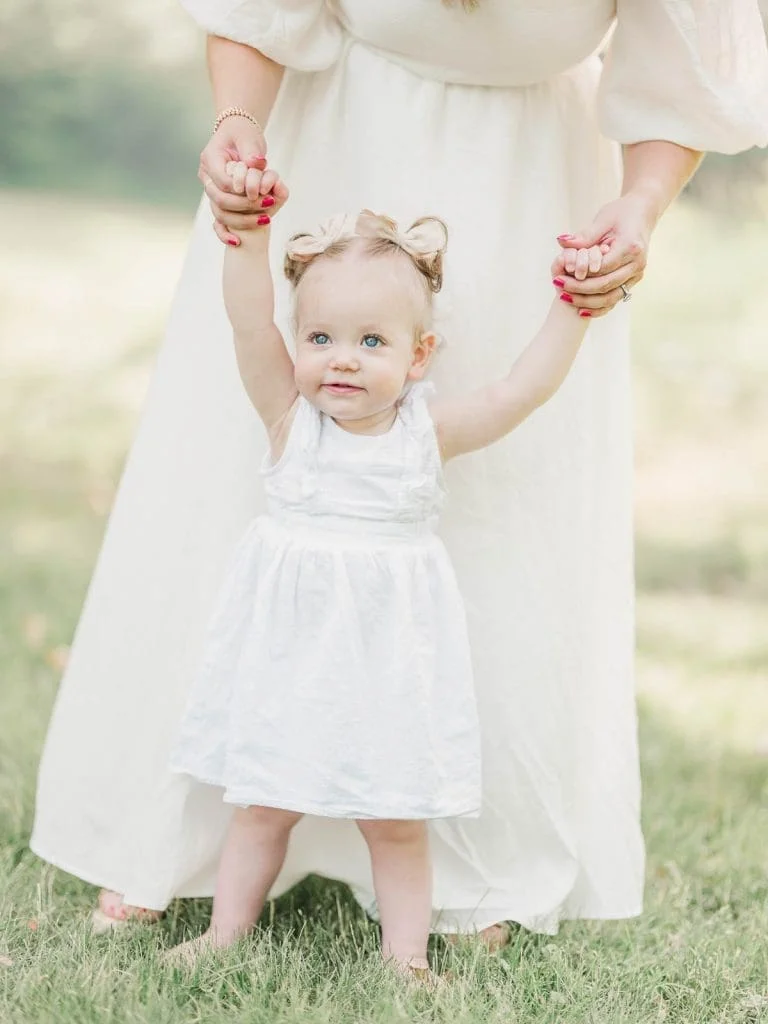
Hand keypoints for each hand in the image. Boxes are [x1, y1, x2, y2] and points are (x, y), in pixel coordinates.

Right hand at [198, 116, 282, 244]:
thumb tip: (255, 164)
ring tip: (267, 219)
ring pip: (220, 213)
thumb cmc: (244, 134)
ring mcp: (211, 190)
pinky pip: (217, 221)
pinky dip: (224, 233)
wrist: (237, 135)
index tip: (261, 192)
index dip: (242, 190)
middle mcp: (206, 176)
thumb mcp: (249, 138)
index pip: (224, 183)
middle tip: (270, 206)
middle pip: (221, 200)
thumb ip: (252, 151)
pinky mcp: (218, 200)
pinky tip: (236, 242)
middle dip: (245, 207)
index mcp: (210, 159)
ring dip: (243, 220)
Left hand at [551, 194, 655, 316]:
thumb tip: (562, 242)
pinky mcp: (633, 281)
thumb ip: (584, 236)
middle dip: (579, 290)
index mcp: (631, 247)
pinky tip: (581, 310)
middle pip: (605, 285)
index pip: (602, 268)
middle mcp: (637, 264)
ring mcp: (636, 275)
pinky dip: (599, 308)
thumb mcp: (602, 220)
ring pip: (611, 297)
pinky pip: (615, 299)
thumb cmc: (621, 213)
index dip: (579, 275)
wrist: (642, 214)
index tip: (559, 276)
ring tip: (564, 297)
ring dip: (586, 301)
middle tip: (558, 287)